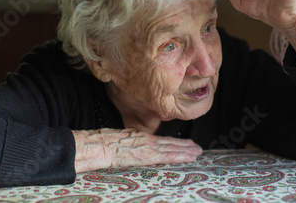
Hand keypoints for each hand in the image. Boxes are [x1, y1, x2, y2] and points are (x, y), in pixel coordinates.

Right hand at [73, 128, 202, 172]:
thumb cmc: (104, 144)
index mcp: (140, 137)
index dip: (174, 142)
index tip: (184, 144)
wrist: (98, 145)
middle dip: (184, 146)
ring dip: (186, 151)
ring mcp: (148, 147)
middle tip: (197, 148)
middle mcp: (146, 140)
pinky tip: (188, 157)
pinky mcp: (147, 155)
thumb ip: (129, 144)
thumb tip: (131, 148)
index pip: (161, 140)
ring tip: (197, 153)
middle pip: (170, 143)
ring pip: (172, 148)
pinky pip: (167, 155)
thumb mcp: (119, 141)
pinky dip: (179, 155)